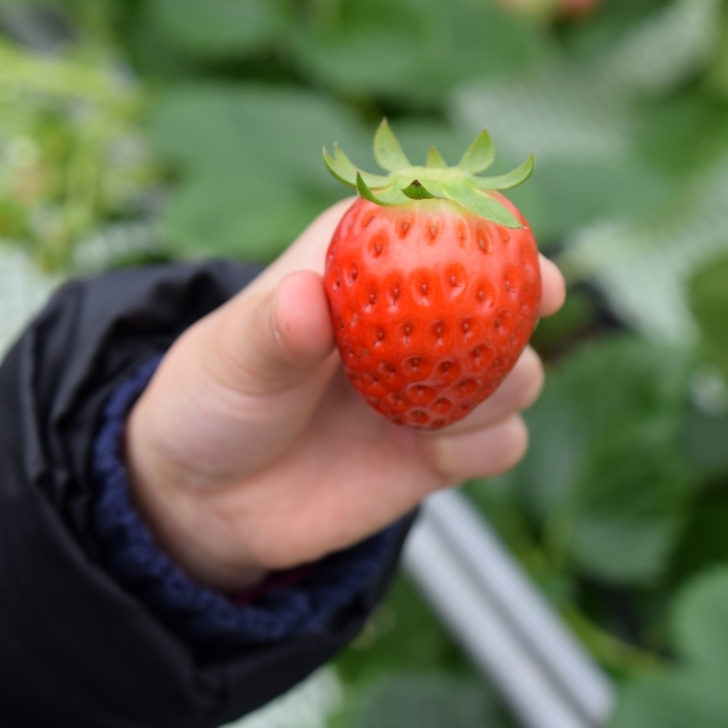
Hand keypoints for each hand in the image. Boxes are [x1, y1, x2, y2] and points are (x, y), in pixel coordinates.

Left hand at [125, 200, 565, 590]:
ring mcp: (433, 385)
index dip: (490, 232)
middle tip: (503, 334)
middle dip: (518, 313)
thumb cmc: (215, 398)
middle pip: (503, 299)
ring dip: (501, 389)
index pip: (442, 227)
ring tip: (436, 407)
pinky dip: (486, 444)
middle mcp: (412, 320)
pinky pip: (502, 442)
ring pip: (518, 375)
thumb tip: (305, 297)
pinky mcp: (444, 450)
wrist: (208, 500)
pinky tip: (435, 453)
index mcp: (365, 265)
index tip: (516, 252)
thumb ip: (272, 328)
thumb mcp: (231, 356)